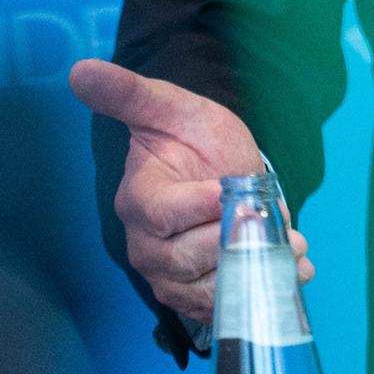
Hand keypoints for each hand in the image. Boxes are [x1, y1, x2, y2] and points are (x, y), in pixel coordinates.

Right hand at [69, 59, 313, 327]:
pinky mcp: (195, 293)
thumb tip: (79, 70)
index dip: (199, 206)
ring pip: (207, 286)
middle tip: (272, 216)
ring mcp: (170, 274)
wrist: (214, 161)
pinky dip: (259, 289)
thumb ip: (128, 93)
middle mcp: (148, 245)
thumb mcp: (169, 105)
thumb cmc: (190, 133)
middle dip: (234, 238)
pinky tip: (294, 270)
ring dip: (253, 267)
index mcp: (138, 200)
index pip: (162, 215)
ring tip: (292, 243)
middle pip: (187, 258)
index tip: (232, 189)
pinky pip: (221, 303)